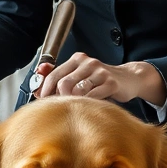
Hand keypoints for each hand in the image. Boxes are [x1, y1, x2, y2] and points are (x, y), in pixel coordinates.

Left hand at [34, 53, 165, 105]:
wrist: (129, 78)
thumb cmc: (101, 79)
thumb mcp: (80, 75)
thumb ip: (61, 77)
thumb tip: (37, 85)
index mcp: (77, 59)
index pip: (54, 74)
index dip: (45, 90)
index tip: (43, 100)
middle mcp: (88, 63)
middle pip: (64, 83)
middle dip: (59, 98)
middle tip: (61, 107)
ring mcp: (100, 72)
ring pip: (77, 91)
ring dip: (74, 102)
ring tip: (76, 108)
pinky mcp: (111, 83)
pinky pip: (94, 96)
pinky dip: (88, 104)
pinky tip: (89, 107)